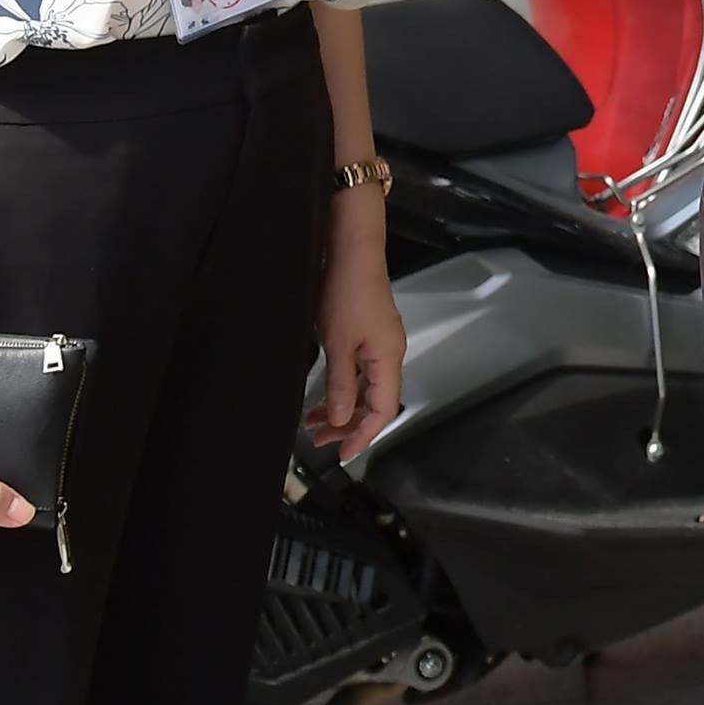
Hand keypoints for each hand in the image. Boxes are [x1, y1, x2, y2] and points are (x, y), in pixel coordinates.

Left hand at [313, 210, 405, 455]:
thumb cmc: (346, 293)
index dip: (364, 435)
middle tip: (317, 439)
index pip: (383, 410)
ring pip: (366, 387)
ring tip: (313, 421)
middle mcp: (390, 352)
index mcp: (389, 358)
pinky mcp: (369, 332)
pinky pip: (361, 371)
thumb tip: (342, 420)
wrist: (352, 251)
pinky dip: (343, 387)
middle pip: (376, 401)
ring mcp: (380, 342)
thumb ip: (342, 384)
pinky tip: (324, 393)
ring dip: (342, 407)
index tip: (341, 454)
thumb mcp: (338, 344)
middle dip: (348, 425)